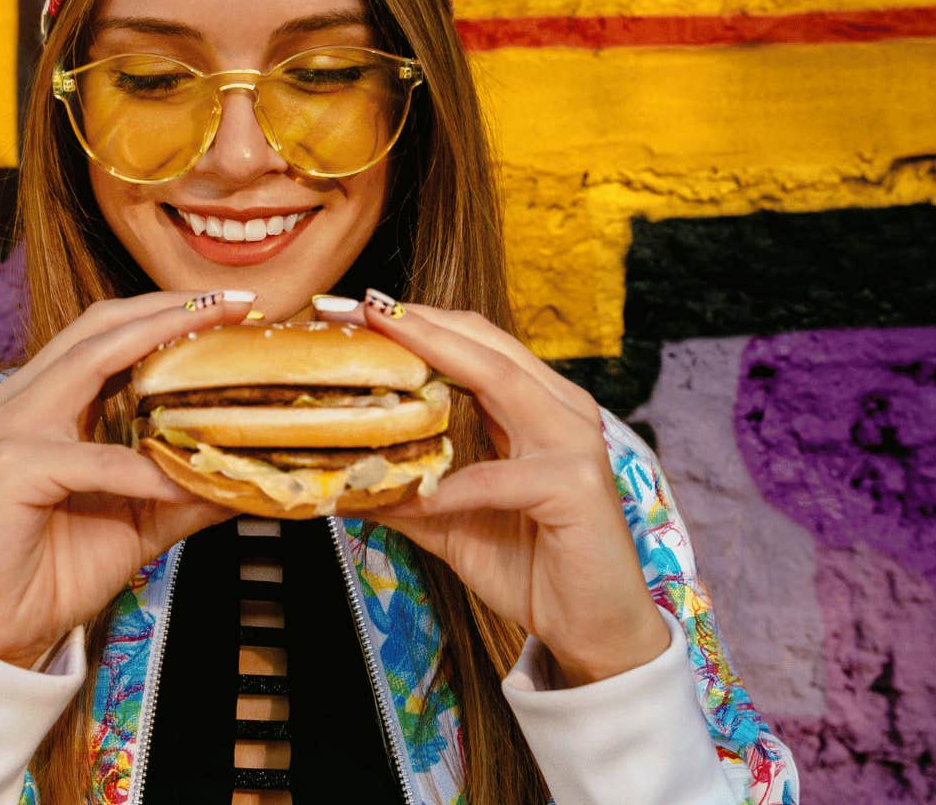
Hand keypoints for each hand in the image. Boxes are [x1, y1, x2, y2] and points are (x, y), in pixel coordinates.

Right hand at [0, 290, 245, 668]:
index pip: (110, 333)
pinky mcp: (15, 470)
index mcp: (49, 400)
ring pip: (90, 363)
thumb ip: (190, 489)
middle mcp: (25, 400)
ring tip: (216, 348)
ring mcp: (13, 428)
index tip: (234, 306)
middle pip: (99, 326)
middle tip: (236, 305)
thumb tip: (255, 474)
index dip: (169, 312)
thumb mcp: (144, 519)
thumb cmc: (59, 568)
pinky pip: (95, 459)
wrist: (1, 628)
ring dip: (158, 347)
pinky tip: (182, 483)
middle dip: (171, 309)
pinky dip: (145, 470)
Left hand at [321, 290, 667, 685]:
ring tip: (381, 348)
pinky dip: (453, 486)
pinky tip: (417, 495)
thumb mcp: (452, 522)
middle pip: (485, 344)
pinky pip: (498, 477)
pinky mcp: (575, 487)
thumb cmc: (533, 567)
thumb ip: (407, 492)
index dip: (416, 321)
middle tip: (359, 306)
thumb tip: (340, 479)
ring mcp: (573, 443)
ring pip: (500, 381)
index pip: (474, 343)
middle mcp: (560, 410)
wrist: (595, 629)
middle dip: (418, 322)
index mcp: (536, 406)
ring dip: (436, 360)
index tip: (356, 307)